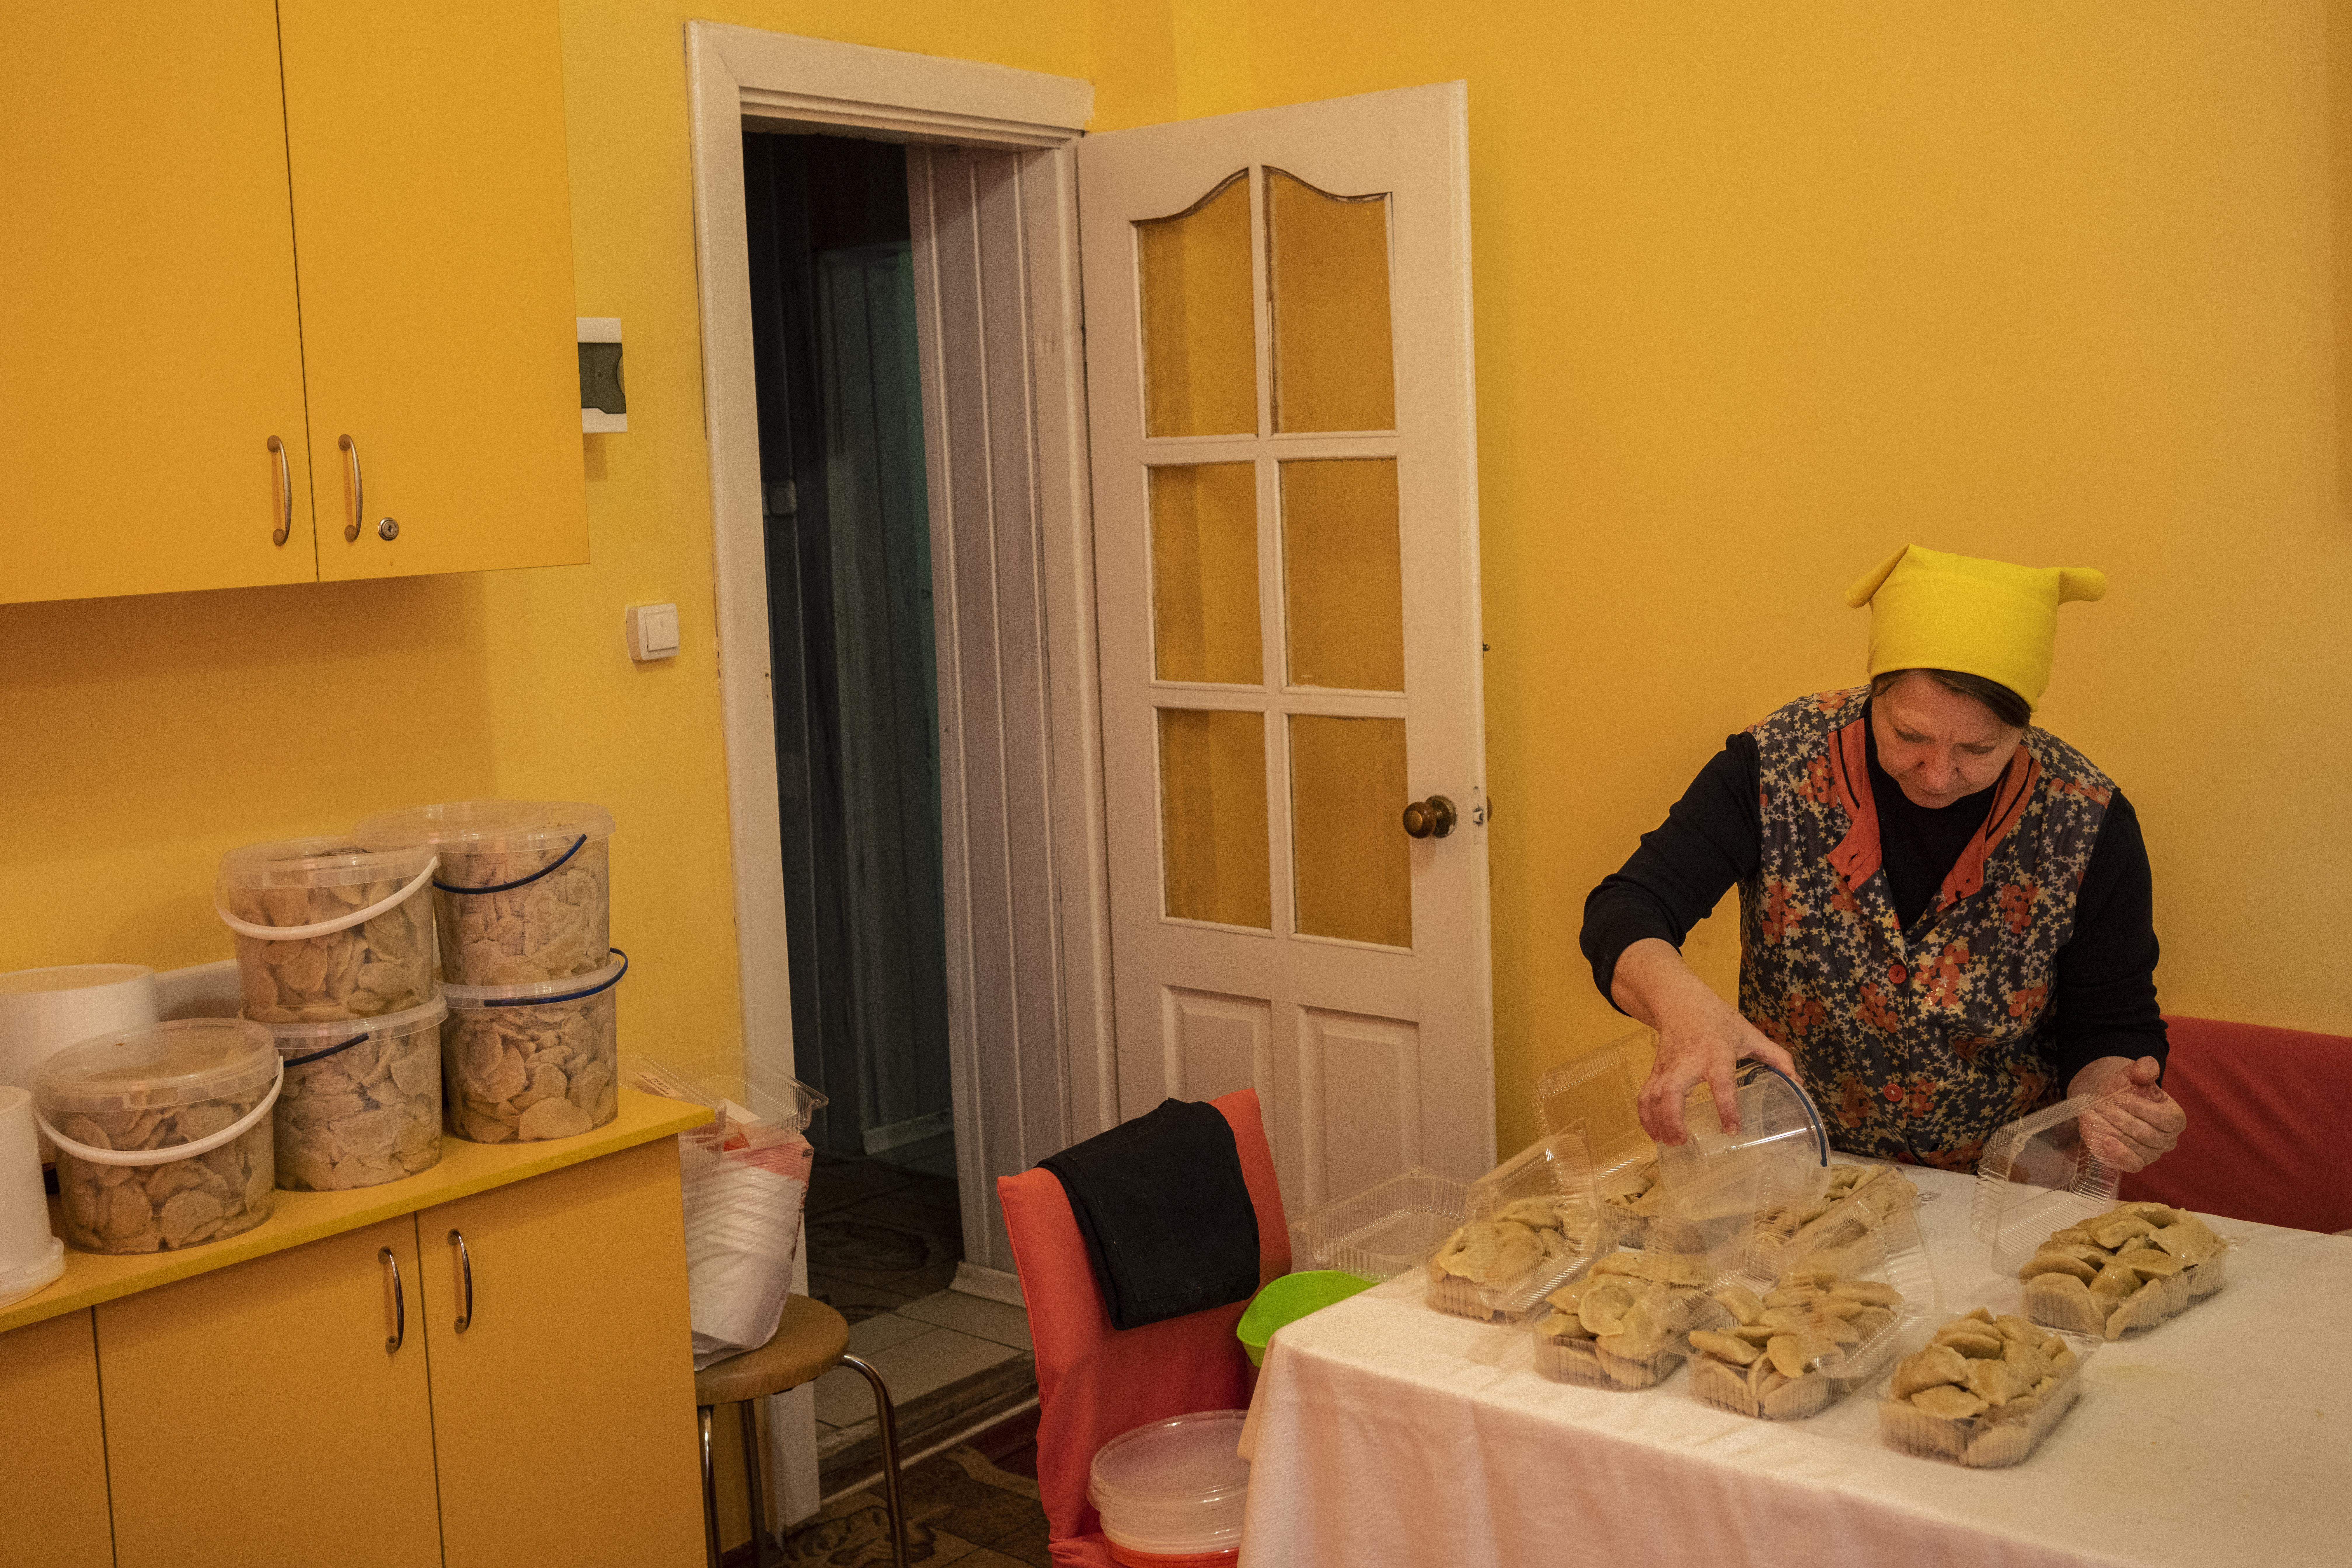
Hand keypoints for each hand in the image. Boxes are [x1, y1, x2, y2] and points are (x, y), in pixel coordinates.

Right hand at [1611, 939, 1797, 1144]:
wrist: (1680, 1000)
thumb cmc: (1717, 1019)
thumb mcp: (1750, 1033)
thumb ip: (1776, 1057)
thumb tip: (1799, 1083)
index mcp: (1716, 1052)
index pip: (1721, 1082)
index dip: (1727, 1107)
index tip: (1732, 1130)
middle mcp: (1688, 1061)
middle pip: (1671, 1092)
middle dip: (1673, 1119)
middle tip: (1683, 1141)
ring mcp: (1667, 1066)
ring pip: (1653, 1096)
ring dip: (1658, 1121)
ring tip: (1671, 1142)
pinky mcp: (1656, 1069)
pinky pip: (1645, 1095)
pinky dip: (1645, 1116)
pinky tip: (1655, 1133)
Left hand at [2070, 1055, 2184, 1172]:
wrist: (2108, 1100)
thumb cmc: (2127, 1088)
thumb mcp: (2135, 1072)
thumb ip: (2145, 1067)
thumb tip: (2144, 1073)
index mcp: (2175, 1118)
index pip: (2165, 1118)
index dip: (2142, 1108)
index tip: (2121, 1097)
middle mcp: (2168, 1139)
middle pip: (2147, 1133)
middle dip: (2122, 1119)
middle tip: (2102, 1106)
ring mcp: (2152, 1153)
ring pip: (2135, 1147)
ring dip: (2113, 1131)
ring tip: (2096, 1117)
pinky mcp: (2136, 1162)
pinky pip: (2132, 1165)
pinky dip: (2118, 1154)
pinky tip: (2105, 1141)